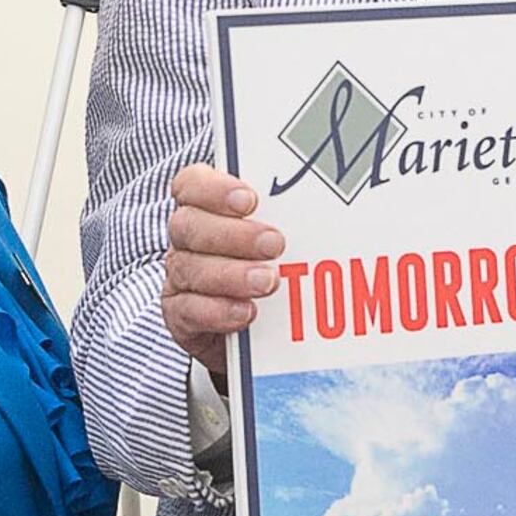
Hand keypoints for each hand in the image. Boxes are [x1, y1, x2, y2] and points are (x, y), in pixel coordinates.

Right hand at [163, 163, 284, 374]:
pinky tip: (246, 311)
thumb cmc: (278, 267)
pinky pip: (187, 311)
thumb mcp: (288, 237)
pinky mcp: (181, 316)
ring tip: (268, 282)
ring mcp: (180, 278)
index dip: (214, 189)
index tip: (250, 200)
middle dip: (233, 234)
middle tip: (275, 244)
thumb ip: (294, 218)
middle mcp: (186, 240)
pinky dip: (217, 311)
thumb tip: (336, 208)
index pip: (191, 184)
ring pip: (189, 268)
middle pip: (189, 225)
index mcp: (204, 208)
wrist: (266, 330)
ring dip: (230, 274)